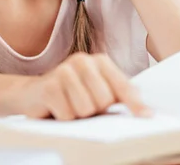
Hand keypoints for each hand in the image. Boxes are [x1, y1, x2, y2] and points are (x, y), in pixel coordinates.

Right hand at [20, 52, 150, 120]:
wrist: (32, 93)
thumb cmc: (71, 94)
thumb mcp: (97, 90)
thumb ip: (119, 95)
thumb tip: (145, 110)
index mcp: (100, 61)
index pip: (123, 85)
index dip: (135, 103)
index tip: (147, 116)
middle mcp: (83, 61)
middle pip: (105, 100)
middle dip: (96, 110)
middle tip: (84, 105)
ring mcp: (64, 71)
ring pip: (86, 109)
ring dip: (78, 115)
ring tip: (70, 105)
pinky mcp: (49, 86)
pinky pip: (68, 114)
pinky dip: (64, 118)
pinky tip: (57, 108)